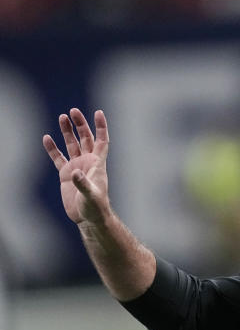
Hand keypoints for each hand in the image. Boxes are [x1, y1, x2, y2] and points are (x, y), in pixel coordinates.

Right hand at [43, 108, 110, 225]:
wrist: (88, 218)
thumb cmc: (95, 207)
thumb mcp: (91, 195)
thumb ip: (83, 183)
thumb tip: (74, 173)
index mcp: (97, 164)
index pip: (102, 141)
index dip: (101, 127)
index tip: (98, 112)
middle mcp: (88, 162)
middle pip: (86, 138)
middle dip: (80, 124)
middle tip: (73, 111)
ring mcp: (77, 167)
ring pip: (72, 145)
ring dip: (67, 131)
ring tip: (62, 117)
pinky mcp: (66, 175)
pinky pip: (59, 158)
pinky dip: (53, 148)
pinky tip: (47, 138)